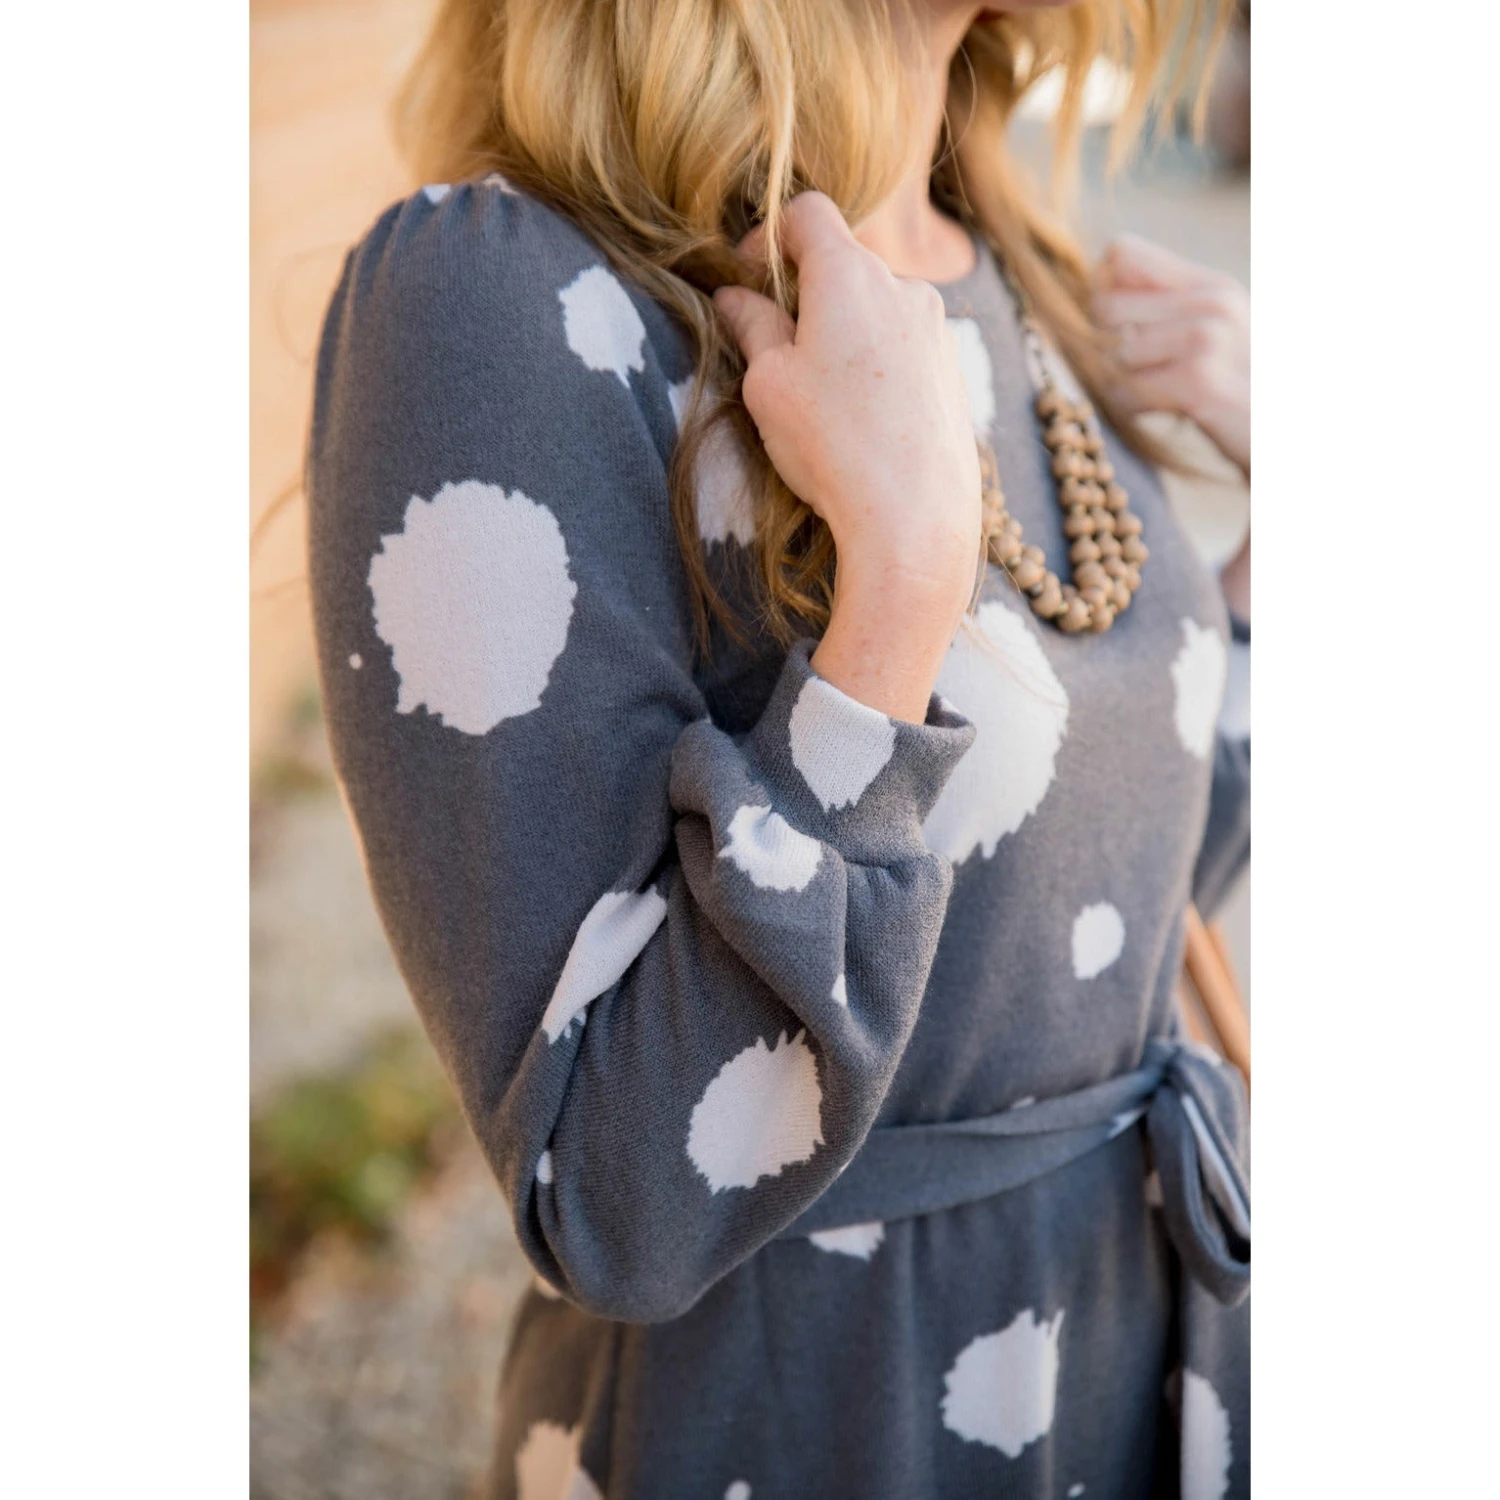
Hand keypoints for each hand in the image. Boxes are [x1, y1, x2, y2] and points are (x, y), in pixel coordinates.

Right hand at [715, 193, 980, 722]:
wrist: (915, 517)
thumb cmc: (833, 445)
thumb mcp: (769, 384)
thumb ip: (751, 328)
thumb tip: (734, 297)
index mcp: (849, 273)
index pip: (806, 212)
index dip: (768, 236)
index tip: (749, 279)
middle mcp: (902, 286)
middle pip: (843, 263)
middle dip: (804, 293)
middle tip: (775, 350)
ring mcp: (936, 328)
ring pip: (875, 308)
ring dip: (842, 332)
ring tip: (819, 398)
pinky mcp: (953, 371)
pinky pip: (903, 347)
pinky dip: (874, 364)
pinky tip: (859, 421)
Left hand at [1094, 234, 1249, 479]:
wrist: (1291, 437)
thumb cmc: (1245, 392)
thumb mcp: (1216, 334)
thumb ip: (1166, 308)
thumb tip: (1094, 293)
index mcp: (1209, 284)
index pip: (1120, 252)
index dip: (1101, 291)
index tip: (1115, 326)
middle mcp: (1209, 301)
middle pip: (1104, 305)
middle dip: (1101, 345)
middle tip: (1128, 371)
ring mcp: (1206, 338)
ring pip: (1111, 354)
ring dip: (1117, 383)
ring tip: (1151, 394)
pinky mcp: (1199, 380)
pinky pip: (1126, 392)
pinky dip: (1131, 409)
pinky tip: (1159, 412)